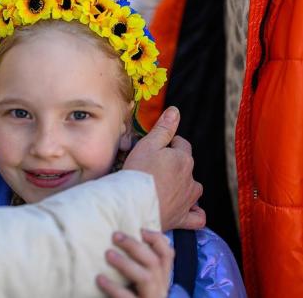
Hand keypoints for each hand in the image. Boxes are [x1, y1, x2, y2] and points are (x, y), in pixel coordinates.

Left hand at [96, 230, 173, 297]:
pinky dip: (113, 287)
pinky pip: (127, 296)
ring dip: (125, 263)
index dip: (156, 239)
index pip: (167, 254)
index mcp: (161, 276)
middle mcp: (160, 287)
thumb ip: (137, 261)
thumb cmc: (133, 293)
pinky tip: (100, 278)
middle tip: (115, 236)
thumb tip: (120, 236)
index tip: (140, 229)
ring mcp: (152, 297)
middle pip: (154, 262)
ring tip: (108, 254)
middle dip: (135, 246)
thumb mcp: (140, 277)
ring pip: (145, 278)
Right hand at [123, 107, 204, 230]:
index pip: (182, 145)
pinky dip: (194, 213)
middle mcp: (190, 179)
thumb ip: (163, 128)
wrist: (132, 204)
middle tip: (155, 167)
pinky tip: (186, 209)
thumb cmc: (138, 173)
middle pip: (187, 167)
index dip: (170, 143)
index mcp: (183, 159)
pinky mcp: (182, 218)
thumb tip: (175, 111)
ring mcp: (188, 200)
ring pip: (194, 190)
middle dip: (176, 165)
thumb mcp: (148, 144)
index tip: (158, 147)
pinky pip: (197, 217)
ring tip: (167, 187)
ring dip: (185, 187)